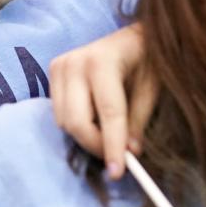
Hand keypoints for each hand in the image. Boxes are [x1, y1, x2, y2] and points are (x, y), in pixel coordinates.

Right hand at [49, 23, 156, 179]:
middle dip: (96, 145)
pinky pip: (58, 112)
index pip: (108, 112)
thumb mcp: (152, 88)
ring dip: (87, 136)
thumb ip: (139, 120)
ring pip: (64, 121)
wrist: (132, 34)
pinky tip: (95, 119)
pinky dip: (76, 124)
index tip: (118, 172)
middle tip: (117, 158)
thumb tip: (129, 152)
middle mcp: (74, 62)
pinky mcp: (53, 71)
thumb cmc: (147, 58)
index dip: (113, 145)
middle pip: (76, 121)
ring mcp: (59, 65)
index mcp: (103, 61)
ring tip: (109, 135)